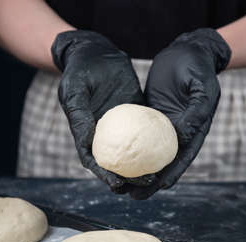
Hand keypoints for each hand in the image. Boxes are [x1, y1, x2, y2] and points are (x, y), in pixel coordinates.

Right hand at [51, 30, 152, 190]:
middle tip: (146, 183)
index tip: (118, 185)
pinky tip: (170, 150)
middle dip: (130, 179)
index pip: (95, 162)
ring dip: (146, 166)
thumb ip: (79, 116)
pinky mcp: (138, 115)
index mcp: (87, 135)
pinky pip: (149, 131)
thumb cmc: (79, 71)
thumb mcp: (75, 91)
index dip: (105, 176)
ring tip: (160, 174)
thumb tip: (85, 144)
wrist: (97, 52)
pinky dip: (157, 143)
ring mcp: (124, 127)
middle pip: (118, 164)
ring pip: (135, 152)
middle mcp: (106, 135)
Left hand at [127, 28, 230, 199]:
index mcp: (194, 132)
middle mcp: (177, 133)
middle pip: (161, 163)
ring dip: (133, 168)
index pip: (182, 159)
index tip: (159, 188)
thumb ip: (196, 113)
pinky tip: (111, 154)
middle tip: (131, 195)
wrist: (186, 50)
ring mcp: (161, 126)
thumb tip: (183, 137)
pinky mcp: (148, 116)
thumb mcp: (201, 89)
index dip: (172, 175)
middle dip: (148, 182)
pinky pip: (135, 133)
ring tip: (116, 182)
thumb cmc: (197, 68)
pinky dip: (125, 145)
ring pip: (146, 152)